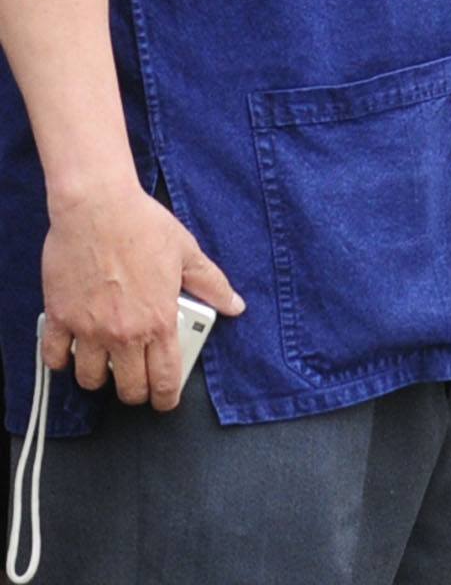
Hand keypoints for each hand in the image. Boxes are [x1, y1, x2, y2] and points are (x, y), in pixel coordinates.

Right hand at [41, 180, 243, 410]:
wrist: (98, 207)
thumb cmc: (143, 225)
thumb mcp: (187, 252)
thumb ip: (212, 283)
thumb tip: (235, 305)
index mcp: (159, 319)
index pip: (165, 378)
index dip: (166, 398)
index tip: (165, 402)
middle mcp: (124, 332)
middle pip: (128, 388)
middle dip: (134, 392)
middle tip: (135, 383)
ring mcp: (90, 328)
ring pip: (90, 379)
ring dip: (98, 377)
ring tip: (105, 363)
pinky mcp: (60, 318)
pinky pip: (55, 357)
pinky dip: (61, 360)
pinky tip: (71, 351)